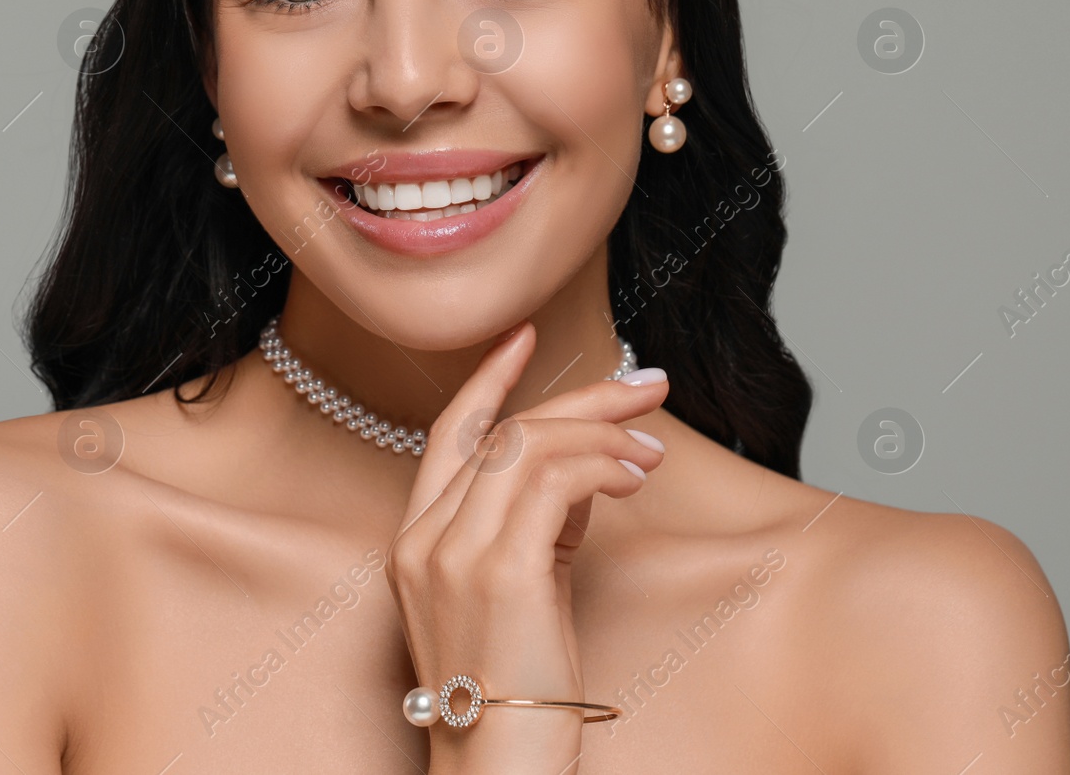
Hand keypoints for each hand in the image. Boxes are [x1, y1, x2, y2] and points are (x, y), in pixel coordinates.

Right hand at [384, 323, 668, 769]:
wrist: (496, 770)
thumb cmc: (511, 698)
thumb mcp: (512, 598)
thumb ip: (531, 531)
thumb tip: (583, 477)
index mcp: (415, 542)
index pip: (448, 435)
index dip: (487, 380)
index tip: (527, 338)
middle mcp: (424, 538)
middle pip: (503, 431)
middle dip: (581, 397)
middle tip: (646, 384)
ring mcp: (453, 552)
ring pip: (530, 445)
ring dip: (604, 433)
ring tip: (654, 448)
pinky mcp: (498, 570)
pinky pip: (555, 481)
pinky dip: (603, 464)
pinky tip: (636, 476)